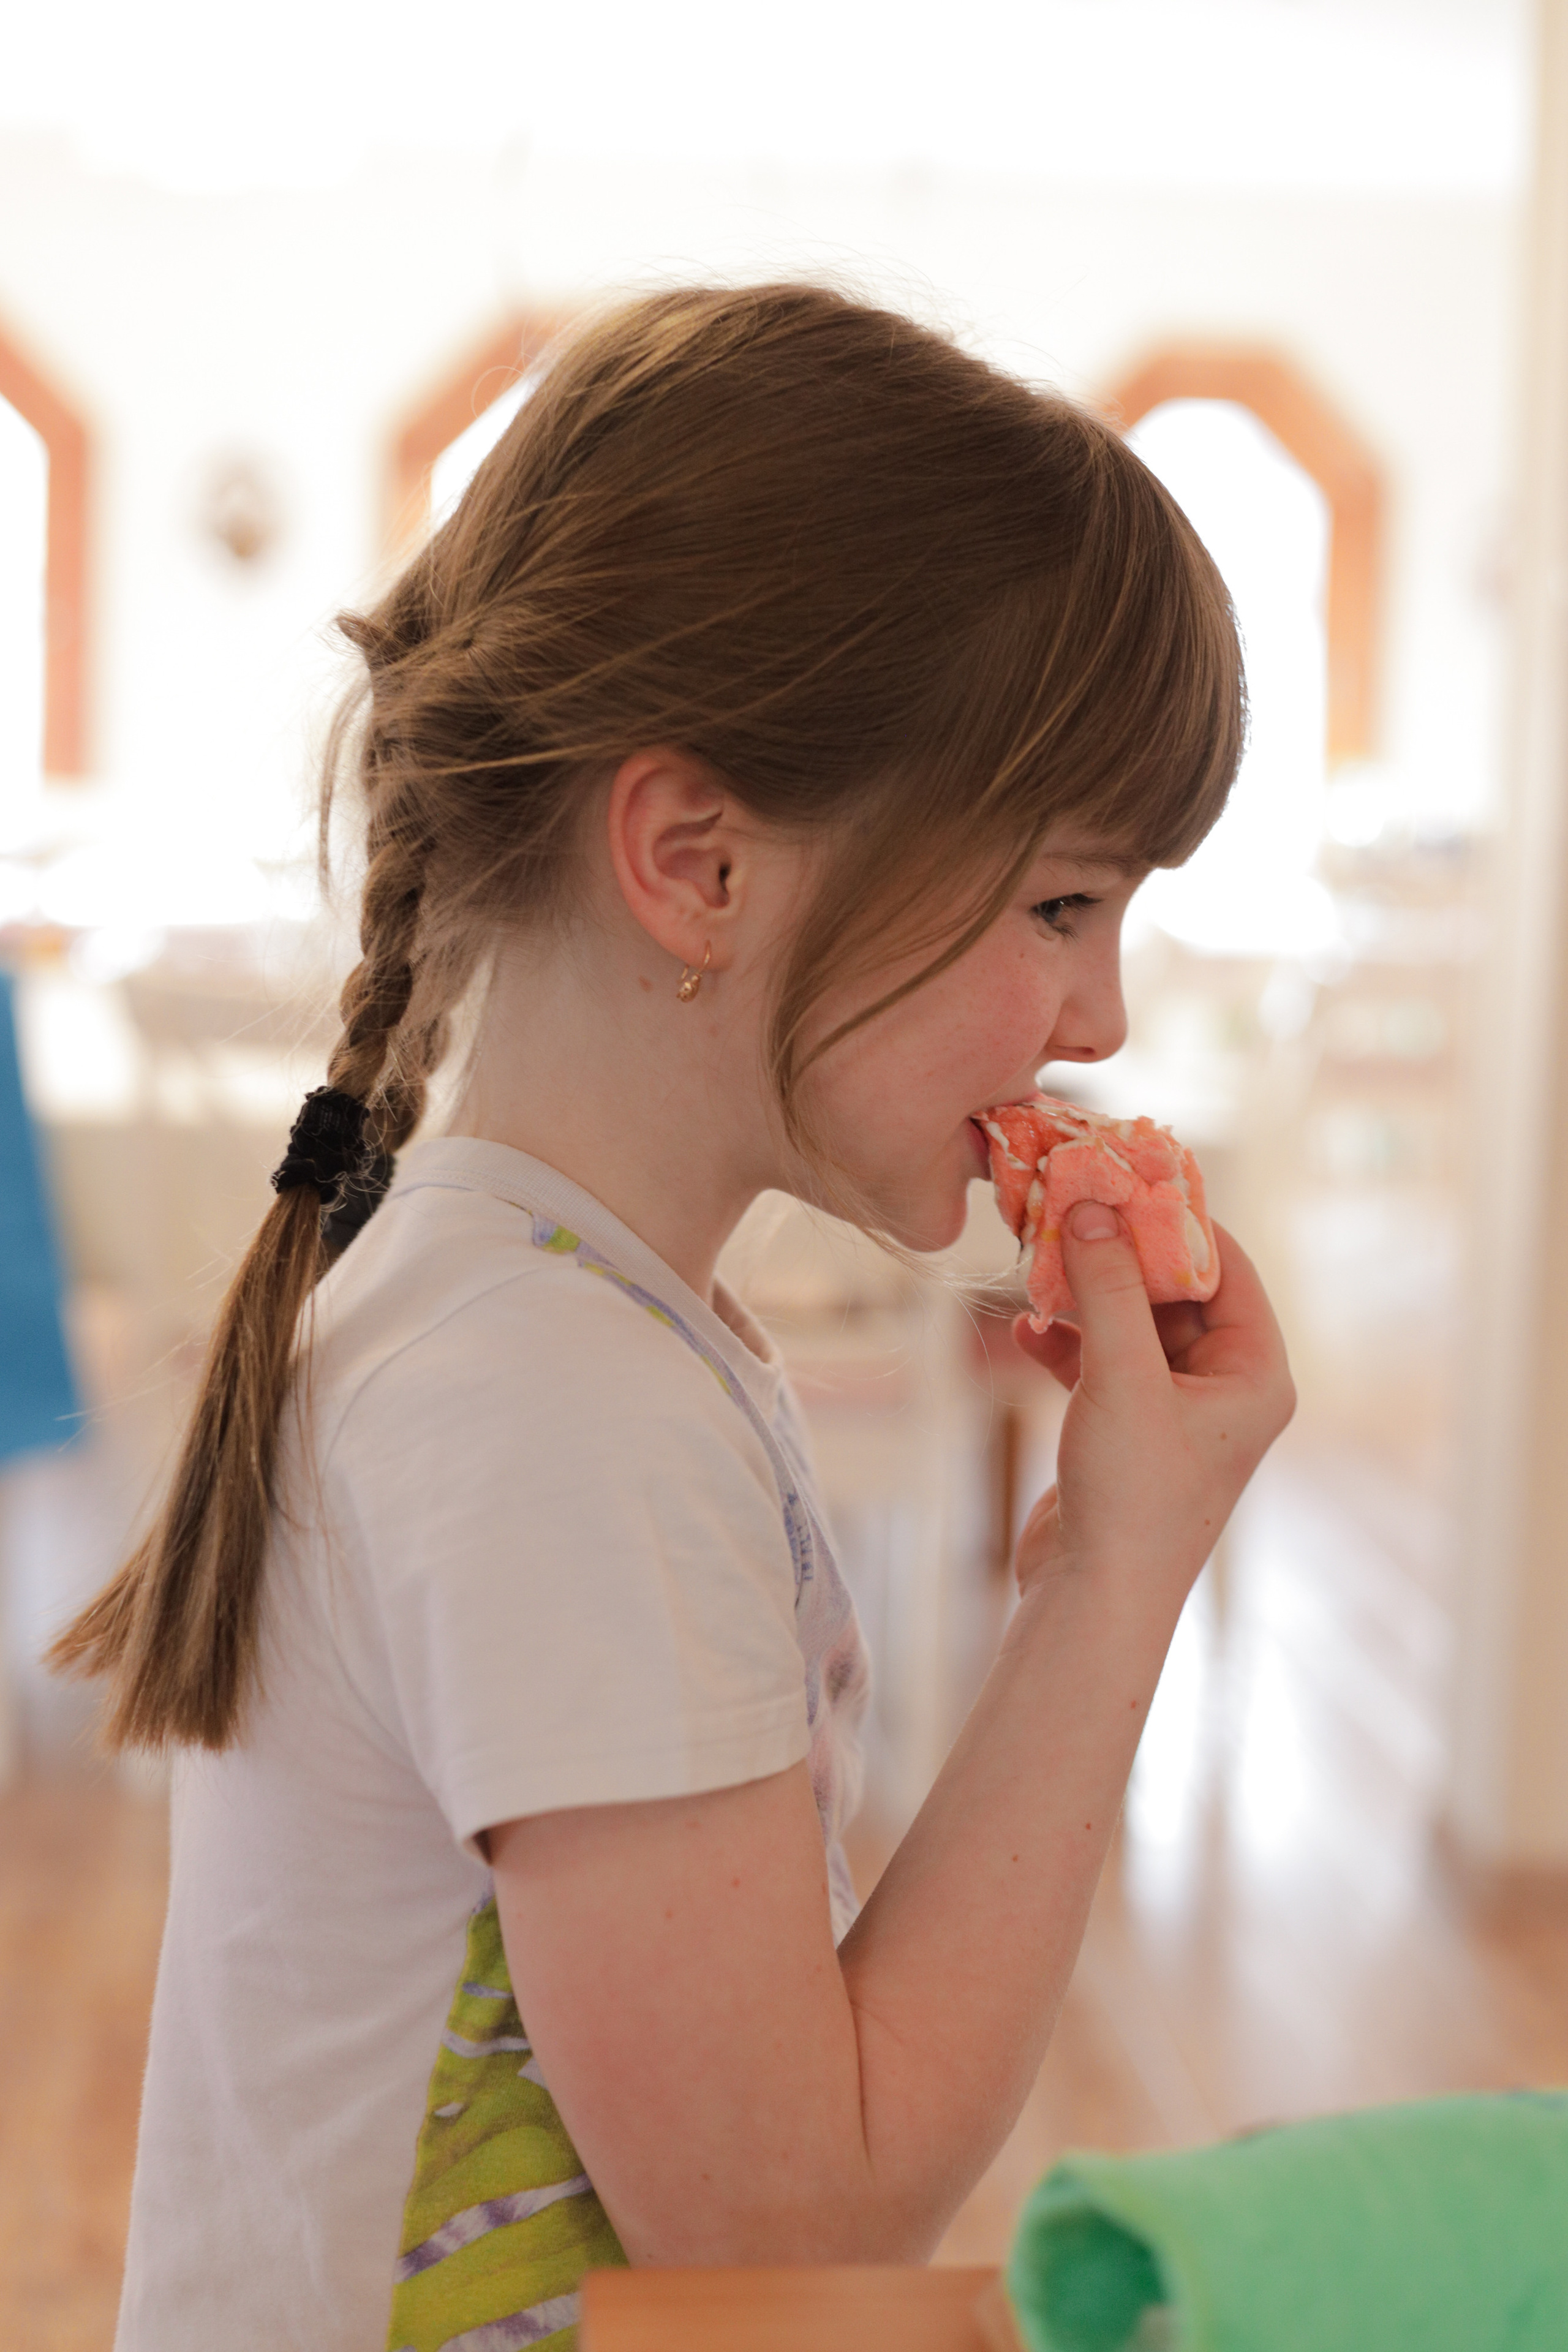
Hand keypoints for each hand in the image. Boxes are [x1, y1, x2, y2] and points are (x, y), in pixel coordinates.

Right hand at [1010, 1203, 1293, 1600]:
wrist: (1092, 1598)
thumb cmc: (1132, 1497)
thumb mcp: (1121, 1378)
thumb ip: (1108, 1288)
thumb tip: (1090, 1205)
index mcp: (1256, 1375)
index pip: (1227, 1268)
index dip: (1178, 1219)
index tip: (1128, 1172)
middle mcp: (1225, 1390)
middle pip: (1176, 1291)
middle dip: (1120, 1252)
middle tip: (1070, 1205)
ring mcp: (1175, 1412)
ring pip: (1132, 1323)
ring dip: (1087, 1295)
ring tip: (1037, 1264)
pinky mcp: (1127, 1431)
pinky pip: (1101, 1361)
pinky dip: (1067, 1340)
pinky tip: (1027, 1328)